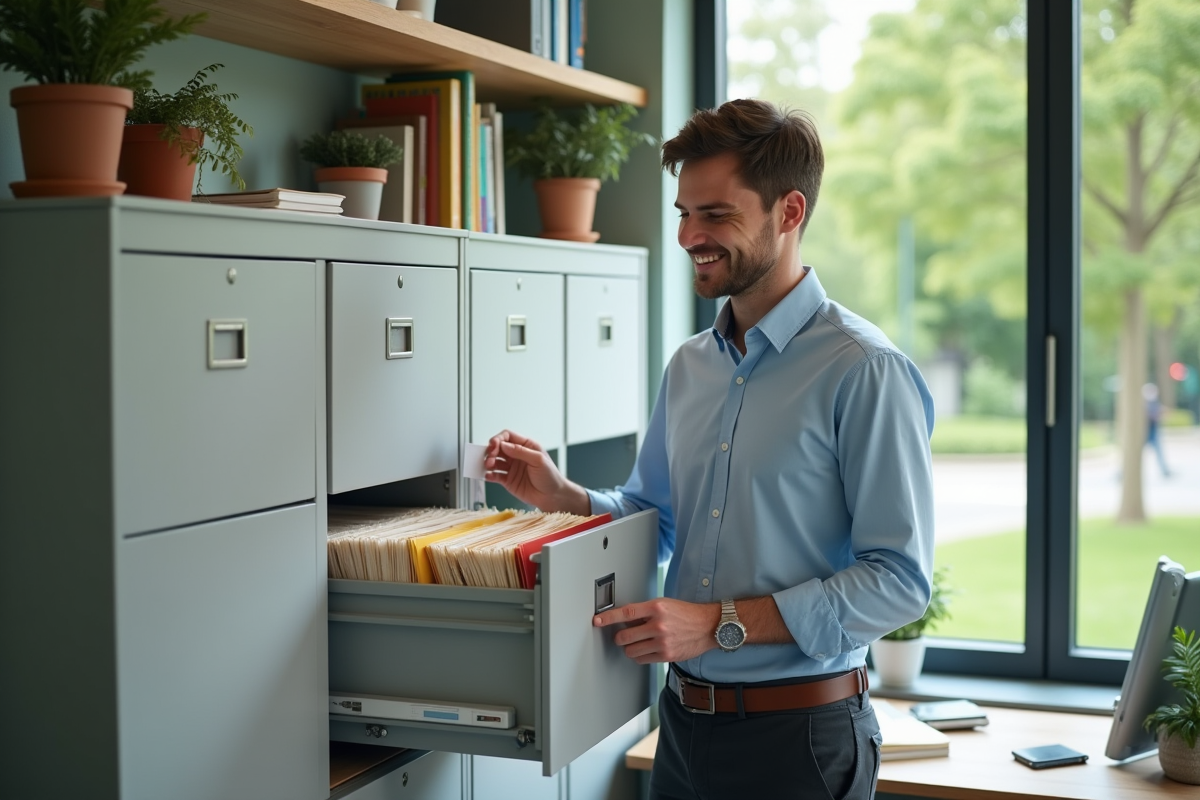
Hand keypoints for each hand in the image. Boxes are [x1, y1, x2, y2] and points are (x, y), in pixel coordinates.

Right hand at [484, 430, 589, 513]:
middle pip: (498, 448)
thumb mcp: (538, 460)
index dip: (498, 439)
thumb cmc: (550, 476)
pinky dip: (489, 475)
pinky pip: (495, 475)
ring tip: (488, 466)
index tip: (493, 445)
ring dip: (489, 462)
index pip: (507, 437)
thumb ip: (521, 452)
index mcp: (526, 446)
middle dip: (491, 451)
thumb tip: (503, 445)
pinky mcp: (508, 480)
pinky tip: (488, 476)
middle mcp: (517, 456)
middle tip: (490, 457)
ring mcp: (511, 468)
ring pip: (495, 461)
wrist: (552, 497)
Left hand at [593, 598, 720, 664]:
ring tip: (637, 642)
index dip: (608, 618)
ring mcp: (663, 642)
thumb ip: (645, 611)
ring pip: (631, 651)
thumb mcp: (665, 604)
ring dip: (630, 648)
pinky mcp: (666, 655)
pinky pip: (642, 659)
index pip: (626, 613)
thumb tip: (625, 619)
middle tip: (622, 635)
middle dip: (620, 637)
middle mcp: (659, 625)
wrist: (708, 626)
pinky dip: (640, 655)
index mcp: (657, 608)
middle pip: (625, 636)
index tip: (597, 621)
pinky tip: (646, 649)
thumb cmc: (687, 614)